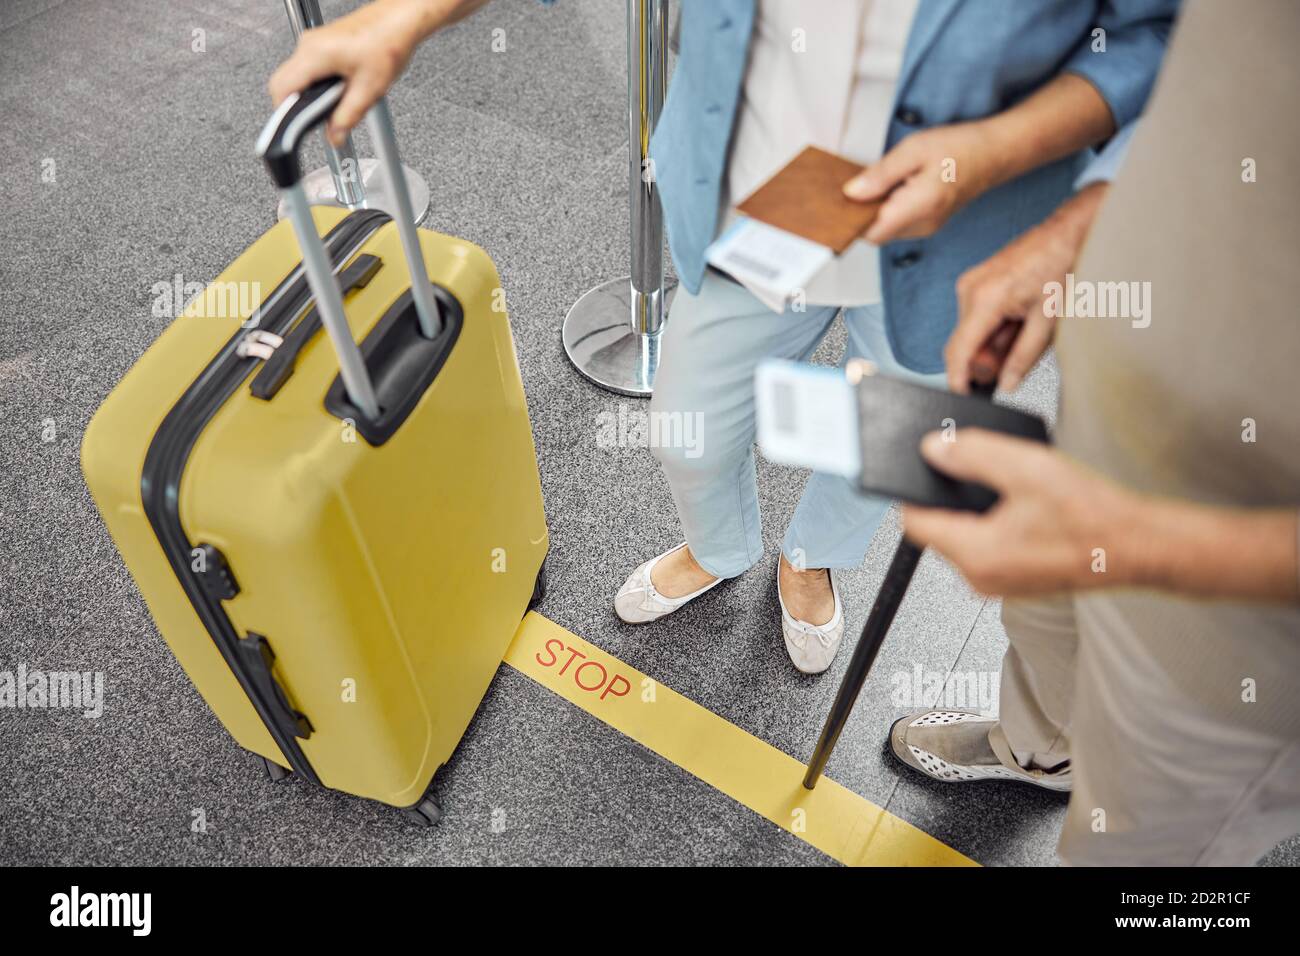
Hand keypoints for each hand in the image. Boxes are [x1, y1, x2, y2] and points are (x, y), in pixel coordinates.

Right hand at [269, 1, 436, 146]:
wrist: (400, 20)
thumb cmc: (389, 43)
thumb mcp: (369, 90)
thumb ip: (347, 117)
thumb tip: (334, 136)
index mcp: (315, 54)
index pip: (281, 89)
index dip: (285, 114)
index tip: (298, 128)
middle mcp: (308, 44)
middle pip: (283, 83)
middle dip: (298, 105)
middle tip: (321, 118)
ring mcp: (313, 41)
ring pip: (296, 76)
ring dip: (310, 94)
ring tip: (337, 100)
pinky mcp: (321, 43)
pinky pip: (308, 68)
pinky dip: (318, 83)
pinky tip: (340, 88)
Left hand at [842, 122, 1004, 243]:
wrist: (995, 153)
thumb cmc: (960, 148)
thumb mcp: (913, 150)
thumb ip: (881, 174)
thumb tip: (852, 193)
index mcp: (919, 207)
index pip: (870, 231)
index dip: (849, 223)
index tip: (832, 209)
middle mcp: (922, 225)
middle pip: (875, 232)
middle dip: (858, 214)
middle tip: (845, 189)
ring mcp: (926, 227)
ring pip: (886, 228)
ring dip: (873, 210)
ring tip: (867, 183)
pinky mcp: (927, 223)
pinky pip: (898, 222)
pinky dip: (886, 208)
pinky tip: (884, 188)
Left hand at [901, 429, 1141, 597]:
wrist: (1138, 546)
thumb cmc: (1092, 515)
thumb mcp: (1025, 468)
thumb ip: (971, 454)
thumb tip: (932, 448)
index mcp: (976, 554)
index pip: (915, 522)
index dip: (913, 490)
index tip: (923, 466)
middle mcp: (980, 578)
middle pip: (938, 530)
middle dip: (947, 497)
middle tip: (969, 466)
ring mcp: (998, 584)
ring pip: (963, 538)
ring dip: (972, 509)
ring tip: (1002, 485)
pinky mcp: (1016, 581)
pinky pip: (987, 548)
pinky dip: (993, 524)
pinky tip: (1019, 505)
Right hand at [945, 182, 1107, 394]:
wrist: (1067, 234)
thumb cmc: (1062, 267)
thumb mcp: (1048, 321)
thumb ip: (1023, 358)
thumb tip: (1006, 384)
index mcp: (985, 299)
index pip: (958, 351)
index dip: (958, 379)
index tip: (964, 395)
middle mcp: (969, 289)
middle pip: (962, 344)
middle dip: (984, 360)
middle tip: (1014, 361)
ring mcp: (970, 283)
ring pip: (969, 333)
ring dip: (991, 343)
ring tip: (1024, 332)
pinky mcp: (975, 282)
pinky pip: (974, 317)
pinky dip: (992, 328)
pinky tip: (1016, 321)